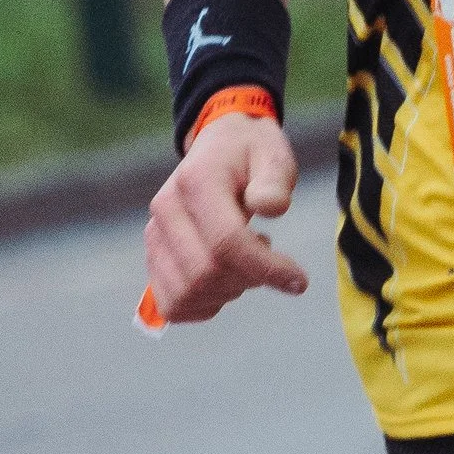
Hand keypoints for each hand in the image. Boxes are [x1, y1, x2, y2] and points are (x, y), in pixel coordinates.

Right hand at [141, 110, 307, 322]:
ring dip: (227, 294)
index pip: (226, 241)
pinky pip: (171, 303)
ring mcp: (155, 235)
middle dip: (248, 280)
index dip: (265, 269)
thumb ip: (275, 180)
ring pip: (186, 295)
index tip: (298, 281)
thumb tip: (270, 207)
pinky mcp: (155, 255)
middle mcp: (166, 210)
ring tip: (247, 267)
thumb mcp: (273, 156)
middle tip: (272, 265)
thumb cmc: (251, 155)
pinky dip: (203, 306)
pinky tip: (227, 284)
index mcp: (197, 182)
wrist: (219, 147)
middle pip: (205, 274)